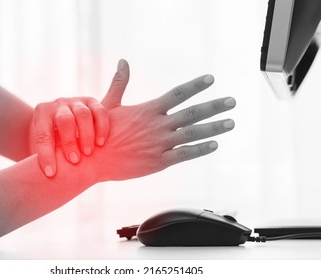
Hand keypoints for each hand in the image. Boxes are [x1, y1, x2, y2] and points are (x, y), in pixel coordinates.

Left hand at [32, 97, 109, 176]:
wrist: (64, 119)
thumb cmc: (53, 138)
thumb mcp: (46, 142)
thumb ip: (47, 154)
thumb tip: (46, 179)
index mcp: (42, 114)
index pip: (43, 135)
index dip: (46, 155)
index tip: (51, 174)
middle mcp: (58, 105)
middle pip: (65, 121)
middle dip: (70, 142)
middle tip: (75, 161)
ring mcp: (76, 101)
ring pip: (83, 115)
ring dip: (87, 135)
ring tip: (89, 153)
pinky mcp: (92, 102)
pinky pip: (100, 112)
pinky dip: (102, 128)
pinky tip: (101, 143)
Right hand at [91, 59, 235, 180]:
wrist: (93, 159)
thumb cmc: (100, 132)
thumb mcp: (109, 105)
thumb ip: (120, 83)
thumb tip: (122, 61)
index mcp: (148, 109)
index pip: (178, 93)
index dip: (196, 85)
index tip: (211, 79)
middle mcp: (158, 125)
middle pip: (193, 112)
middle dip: (215, 106)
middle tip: (232, 101)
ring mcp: (160, 144)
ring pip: (194, 133)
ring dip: (215, 127)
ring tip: (231, 122)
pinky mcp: (159, 162)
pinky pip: (185, 154)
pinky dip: (201, 149)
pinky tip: (215, 144)